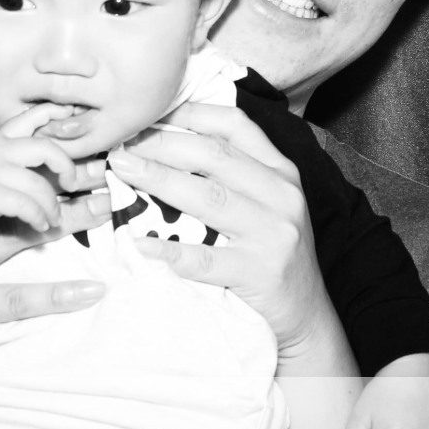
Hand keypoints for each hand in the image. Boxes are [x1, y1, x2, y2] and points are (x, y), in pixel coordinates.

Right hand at [0, 102, 104, 238]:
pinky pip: (25, 206)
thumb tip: (27, 154)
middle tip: (71, 183)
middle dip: (66, 166)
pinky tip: (38, 225)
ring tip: (52, 219)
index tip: (74, 116)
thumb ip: (1, 150)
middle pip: (45, 149)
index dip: (54, 114)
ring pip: (38, 185)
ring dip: (51, 206)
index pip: (29, 118)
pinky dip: (37, 217)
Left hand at [108, 101, 343, 365]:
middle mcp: (281, 194)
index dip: (191, 114)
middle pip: (215, 156)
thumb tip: (170, 141)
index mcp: (280, 171)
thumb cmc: (273, 253)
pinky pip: (206, 259)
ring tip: (122, 172)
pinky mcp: (259, 272)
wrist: (306, 315)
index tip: (151, 113)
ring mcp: (273, 233)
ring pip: (209, 197)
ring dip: (159, 180)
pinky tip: (139, 244)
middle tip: (122, 143)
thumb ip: (234, 173)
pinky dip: (170, 251)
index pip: (236, 126)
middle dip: (162, 144)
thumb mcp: (266, 203)